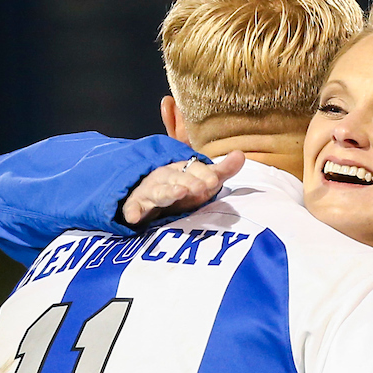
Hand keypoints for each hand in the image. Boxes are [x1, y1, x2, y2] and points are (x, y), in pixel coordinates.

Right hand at [119, 151, 244, 225]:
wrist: (149, 194)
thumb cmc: (183, 188)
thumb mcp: (203, 180)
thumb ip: (222, 170)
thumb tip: (240, 154)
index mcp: (182, 170)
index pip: (194, 169)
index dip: (204, 174)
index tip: (215, 181)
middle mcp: (166, 177)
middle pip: (177, 178)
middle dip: (188, 182)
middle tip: (200, 188)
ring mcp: (150, 190)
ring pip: (158, 190)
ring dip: (167, 192)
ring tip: (178, 193)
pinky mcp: (137, 204)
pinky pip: (133, 207)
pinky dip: (132, 211)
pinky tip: (134, 218)